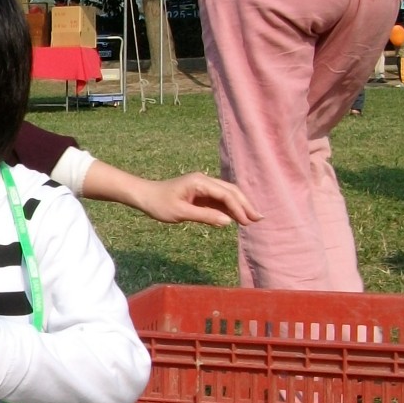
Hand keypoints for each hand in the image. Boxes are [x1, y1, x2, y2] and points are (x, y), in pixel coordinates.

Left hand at [132, 171, 261, 226]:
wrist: (144, 196)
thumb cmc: (159, 204)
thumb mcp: (180, 213)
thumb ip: (205, 216)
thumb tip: (228, 221)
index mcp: (200, 182)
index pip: (225, 194)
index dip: (238, 208)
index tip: (248, 221)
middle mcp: (205, 181)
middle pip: (231, 191)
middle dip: (245, 204)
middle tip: (259, 219)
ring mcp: (204, 186)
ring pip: (227, 195)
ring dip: (240, 206)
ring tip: (253, 219)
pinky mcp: (201, 194)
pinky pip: (219, 200)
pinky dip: (229, 208)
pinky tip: (238, 218)